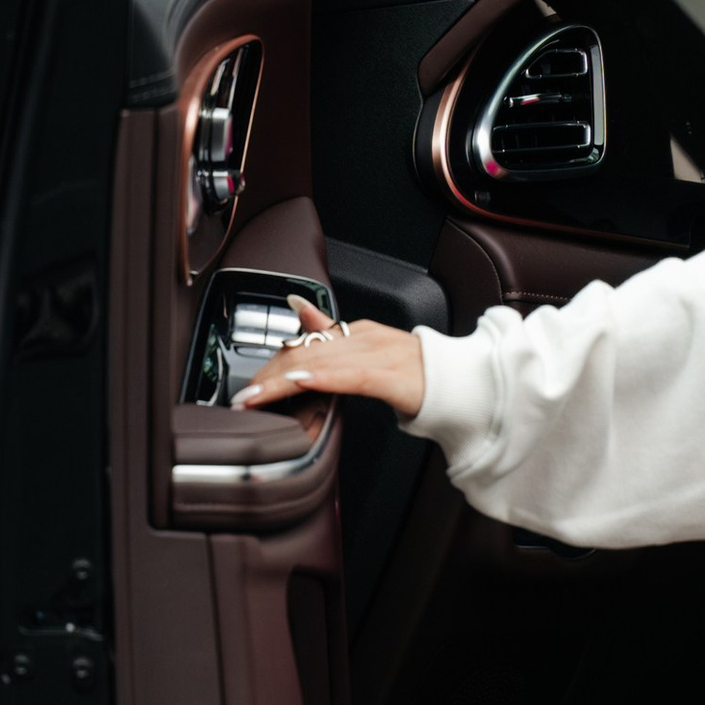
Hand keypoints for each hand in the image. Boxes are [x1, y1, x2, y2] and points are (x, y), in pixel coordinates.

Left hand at [231, 294, 426, 421]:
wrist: (463, 384)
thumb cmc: (419, 374)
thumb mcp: (370, 349)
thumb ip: (332, 332)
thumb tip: (298, 307)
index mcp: (357, 333)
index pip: (304, 347)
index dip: (272, 366)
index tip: (248, 387)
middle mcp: (364, 338)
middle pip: (305, 355)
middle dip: (269, 377)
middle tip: (241, 397)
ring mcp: (378, 354)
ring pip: (320, 365)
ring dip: (281, 382)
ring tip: (254, 398)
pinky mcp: (391, 376)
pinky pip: (350, 376)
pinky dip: (321, 378)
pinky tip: (299, 383)